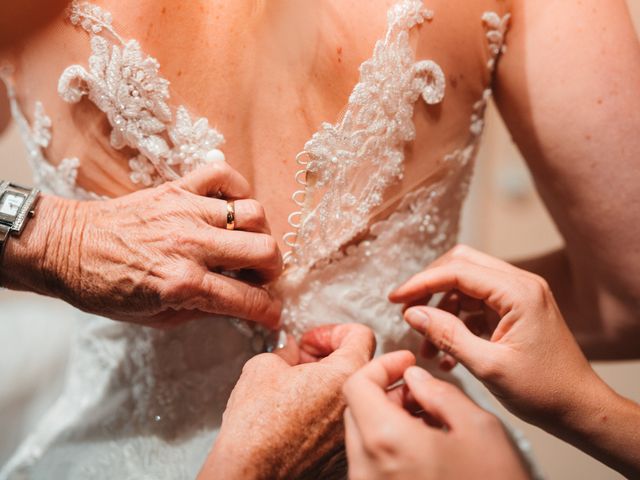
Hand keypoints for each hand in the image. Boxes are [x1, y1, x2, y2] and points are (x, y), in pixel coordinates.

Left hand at [3, 163, 282, 327]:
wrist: (65, 248)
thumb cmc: (105, 289)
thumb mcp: (155, 318)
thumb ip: (202, 310)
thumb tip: (238, 305)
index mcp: (182, 284)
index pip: (246, 299)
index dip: (269, 311)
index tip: (273, 313)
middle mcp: (190, 245)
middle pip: (264, 250)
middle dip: (273, 270)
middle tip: (262, 276)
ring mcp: (185, 211)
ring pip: (253, 213)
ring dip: (260, 233)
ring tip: (246, 243)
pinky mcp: (176, 189)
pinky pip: (223, 176)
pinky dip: (237, 189)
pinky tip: (232, 207)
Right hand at [199, 324, 375, 479]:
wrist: (249, 471)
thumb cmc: (255, 424)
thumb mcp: (264, 365)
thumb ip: (287, 349)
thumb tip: (292, 350)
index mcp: (345, 375)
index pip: (360, 335)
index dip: (331, 331)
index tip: (312, 341)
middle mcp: (356, 404)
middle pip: (358, 365)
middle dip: (329, 357)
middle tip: (302, 362)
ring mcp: (350, 431)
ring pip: (350, 394)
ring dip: (327, 385)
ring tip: (296, 388)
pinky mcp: (340, 452)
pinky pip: (341, 421)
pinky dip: (324, 411)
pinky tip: (297, 414)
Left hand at [343, 352, 528, 479]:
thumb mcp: (478, 428)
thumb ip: (439, 392)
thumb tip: (415, 379)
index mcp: (386, 442)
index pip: (355, 385)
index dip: (381, 365)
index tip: (404, 361)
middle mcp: (366, 468)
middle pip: (356, 409)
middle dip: (385, 391)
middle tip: (419, 391)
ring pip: (362, 435)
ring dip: (388, 417)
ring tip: (428, 420)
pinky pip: (371, 461)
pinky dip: (389, 442)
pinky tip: (424, 446)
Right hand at [389, 245, 604, 426]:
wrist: (580, 409)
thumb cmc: (544, 391)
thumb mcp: (489, 367)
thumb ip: (448, 335)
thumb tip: (412, 313)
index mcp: (518, 292)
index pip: (458, 271)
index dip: (421, 283)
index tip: (394, 299)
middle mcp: (520, 285)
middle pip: (461, 266)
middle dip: (429, 287)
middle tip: (406, 310)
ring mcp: (518, 297)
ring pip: (465, 286)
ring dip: (441, 310)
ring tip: (426, 345)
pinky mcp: (515, 311)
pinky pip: (476, 306)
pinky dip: (456, 323)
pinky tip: (445, 355)